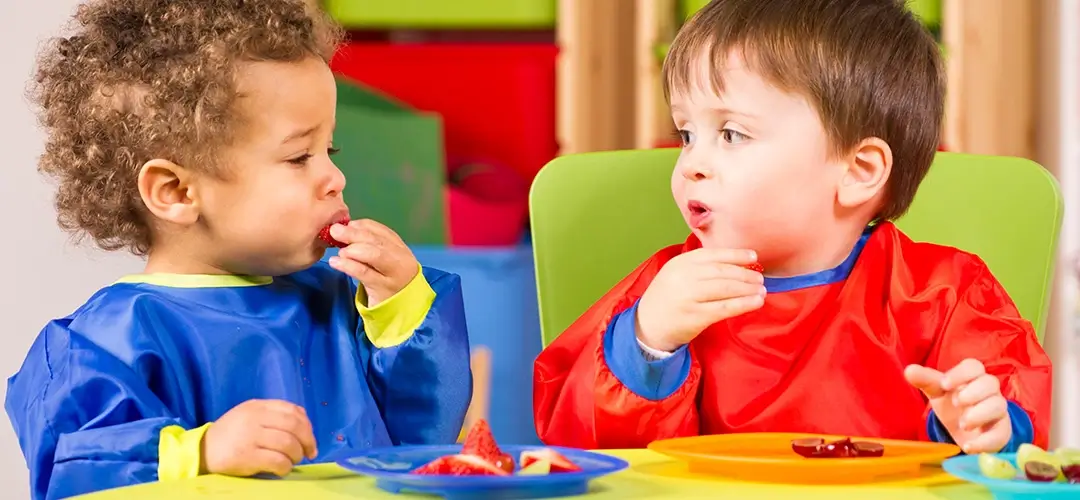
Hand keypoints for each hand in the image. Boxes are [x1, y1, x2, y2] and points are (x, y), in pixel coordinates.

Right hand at [201, 399, 317, 476]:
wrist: (202, 450)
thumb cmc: (231, 434)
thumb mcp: (250, 415)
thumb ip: (273, 414)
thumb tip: (303, 420)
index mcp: (257, 406)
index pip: (292, 411)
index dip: (307, 426)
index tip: (310, 439)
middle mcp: (255, 418)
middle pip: (294, 426)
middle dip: (307, 441)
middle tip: (309, 453)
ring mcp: (250, 436)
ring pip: (288, 444)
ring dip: (296, 455)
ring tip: (293, 461)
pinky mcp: (246, 456)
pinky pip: (277, 461)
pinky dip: (286, 467)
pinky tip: (282, 469)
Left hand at [328, 219, 419, 306]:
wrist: (402, 308)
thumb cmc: (387, 281)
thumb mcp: (383, 261)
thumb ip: (369, 246)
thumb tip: (346, 228)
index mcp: (400, 248)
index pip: (381, 231)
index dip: (361, 225)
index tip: (345, 224)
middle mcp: (401, 258)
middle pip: (377, 241)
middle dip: (354, 234)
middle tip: (334, 230)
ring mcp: (393, 274)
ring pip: (374, 255)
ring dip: (353, 249)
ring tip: (339, 251)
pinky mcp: (383, 288)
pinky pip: (364, 273)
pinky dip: (348, 265)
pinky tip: (336, 262)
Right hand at [636, 248, 765, 351]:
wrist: (646, 325)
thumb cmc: (667, 298)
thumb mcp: (676, 274)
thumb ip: (698, 267)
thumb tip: (735, 263)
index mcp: (680, 263)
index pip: (713, 255)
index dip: (736, 254)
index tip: (753, 256)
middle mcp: (684, 277)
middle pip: (723, 272)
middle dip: (746, 273)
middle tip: (760, 277)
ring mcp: (689, 297)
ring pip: (726, 288)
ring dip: (748, 288)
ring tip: (761, 289)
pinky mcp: (695, 316)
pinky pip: (725, 308)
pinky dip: (744, 304)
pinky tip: (756, 302)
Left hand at [905, 359, 1010, 453]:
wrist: (966, 431)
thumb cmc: (952, 404)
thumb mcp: (937, 392)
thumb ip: (925, 380)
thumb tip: (909, 370)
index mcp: (972, 377)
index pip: (973, 366)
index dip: (960, 373)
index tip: (944, 384)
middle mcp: (988, 391)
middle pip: (990, 382)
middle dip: (973, 392)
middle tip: (956, 403)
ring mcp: (997, 411)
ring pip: (998, 405)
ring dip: (979, 414)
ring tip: (962, 424)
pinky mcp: (1001, 432)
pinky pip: (999, 434)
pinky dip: (984, 442)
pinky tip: (967, 446)